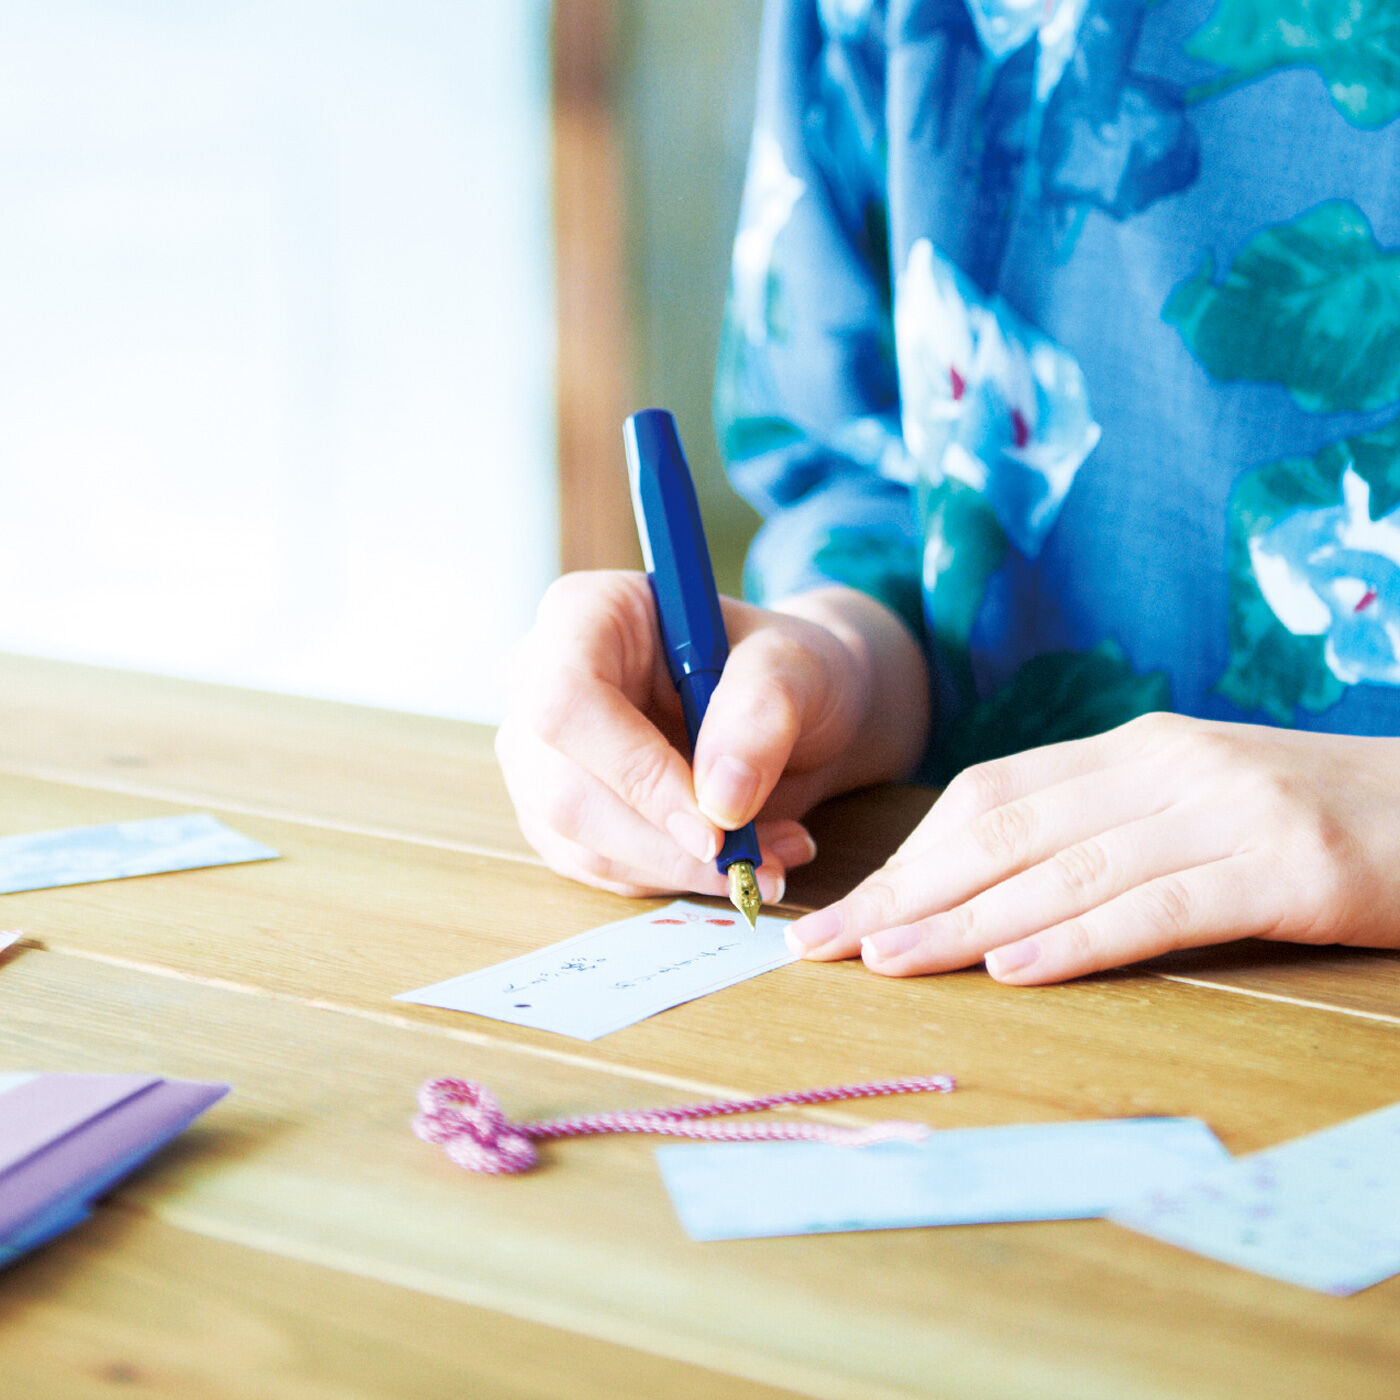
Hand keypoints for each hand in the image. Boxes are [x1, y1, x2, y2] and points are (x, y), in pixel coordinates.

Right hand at [495, 573, 928, 901]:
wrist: (789, 709)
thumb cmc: (784, 668)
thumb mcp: (799, 666)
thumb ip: (763, 714)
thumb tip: (721, 801)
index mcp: (585, 614)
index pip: (567, 700)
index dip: (635, 771)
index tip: (716, 823)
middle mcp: (539, 681)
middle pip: (562, 789)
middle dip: (667, 842)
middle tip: (757, 859)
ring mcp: (540, 754)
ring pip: (579, 842)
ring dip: (680, 868)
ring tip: (769, 855)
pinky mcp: (556, 813)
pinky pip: (598, 868)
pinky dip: (673, 878)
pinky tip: (734, 859)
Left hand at [787, 713, 1399, 982]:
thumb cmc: (1309, 816)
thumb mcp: (1193, 802)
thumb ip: (1099, 826)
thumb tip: (984, 885)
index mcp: (1133, 748)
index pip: (988, 797)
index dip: (907, 855)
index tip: (843, 908)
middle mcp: (1164, 766)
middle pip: (1003, 829)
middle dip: (905, 890)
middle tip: (828, 944)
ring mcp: (1225, 810)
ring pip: (1064, 867)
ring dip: (964, 920)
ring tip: (888, 961)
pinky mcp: (1286, 867)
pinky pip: (1159, 905)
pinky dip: (1079, 938)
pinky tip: (1015, 967)